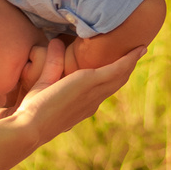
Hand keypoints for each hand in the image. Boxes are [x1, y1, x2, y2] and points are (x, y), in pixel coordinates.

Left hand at [0, 34, 143, 141]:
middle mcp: (93, 102)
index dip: (112, 76)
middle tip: (137, 52)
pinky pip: (116, 69)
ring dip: (131, 61)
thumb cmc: (30, 111)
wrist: (30, 126)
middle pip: (116, 82)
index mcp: (84, 104)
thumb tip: (56, 42)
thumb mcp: (44, 81)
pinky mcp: (91, 83)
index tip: (120, 64)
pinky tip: (137, 49)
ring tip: (140, 48)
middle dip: (127, 67)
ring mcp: (94, 94)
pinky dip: (128, 59)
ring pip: (119, 75)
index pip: (102, 89)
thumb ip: (53, 63)